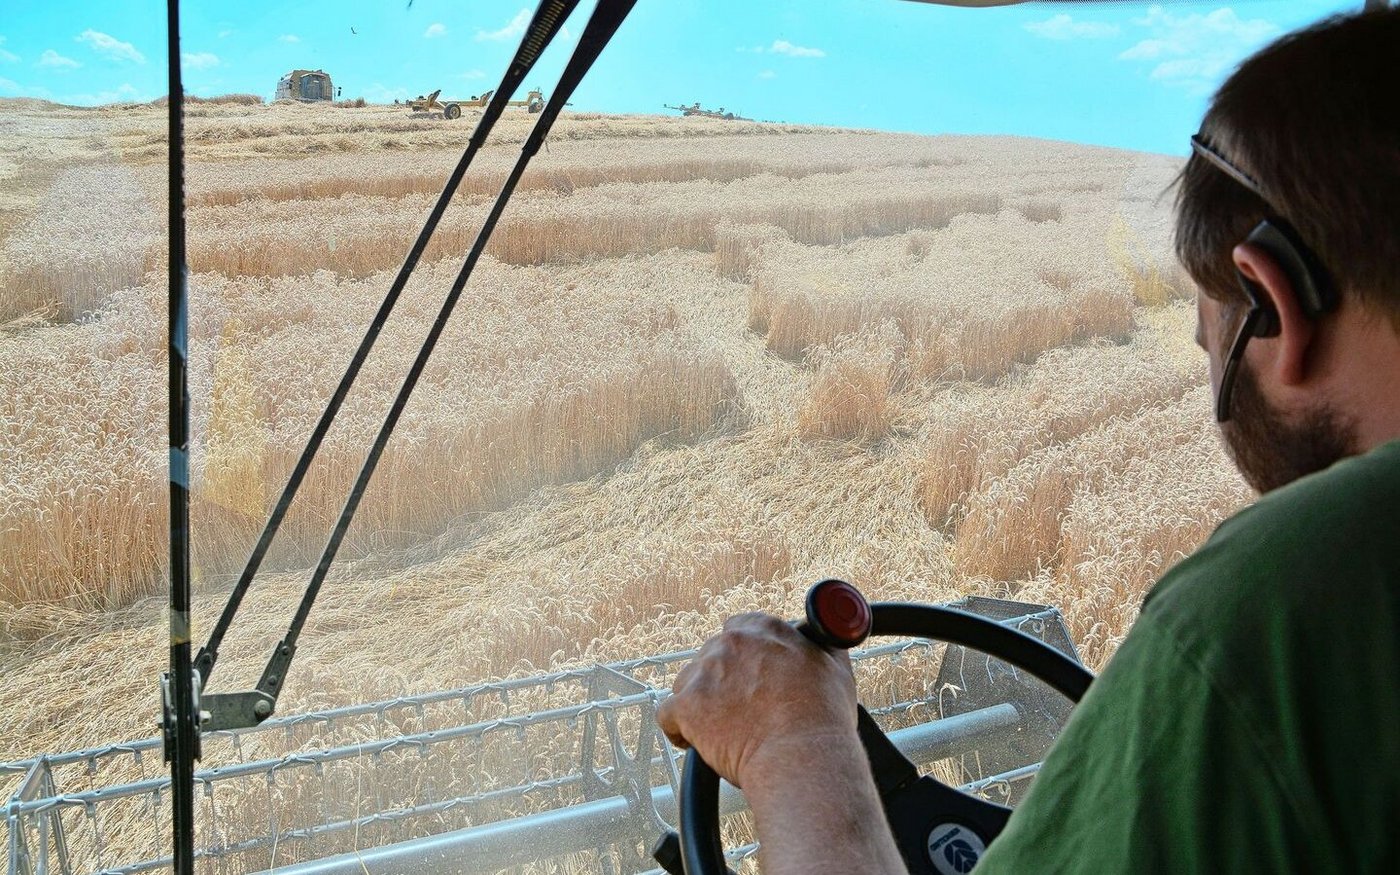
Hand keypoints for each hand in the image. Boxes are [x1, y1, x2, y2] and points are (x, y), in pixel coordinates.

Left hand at [656, 612, 860, 788]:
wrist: (803, 756)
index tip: (747, 675)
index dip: (741, 657)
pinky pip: (667, 715)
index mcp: (763, 629)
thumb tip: (820, 638)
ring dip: (700, 704)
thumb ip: (820, 645)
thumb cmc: (821, 719)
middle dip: (721, 683)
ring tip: (721, 730)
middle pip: (710, 657)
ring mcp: (705, 674)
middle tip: (739, 710)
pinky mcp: (686, 706)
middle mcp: (731, 644)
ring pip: (687, 684)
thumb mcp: (834, 667)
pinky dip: (678, 730)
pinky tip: (693, 741)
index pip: (738, 628)